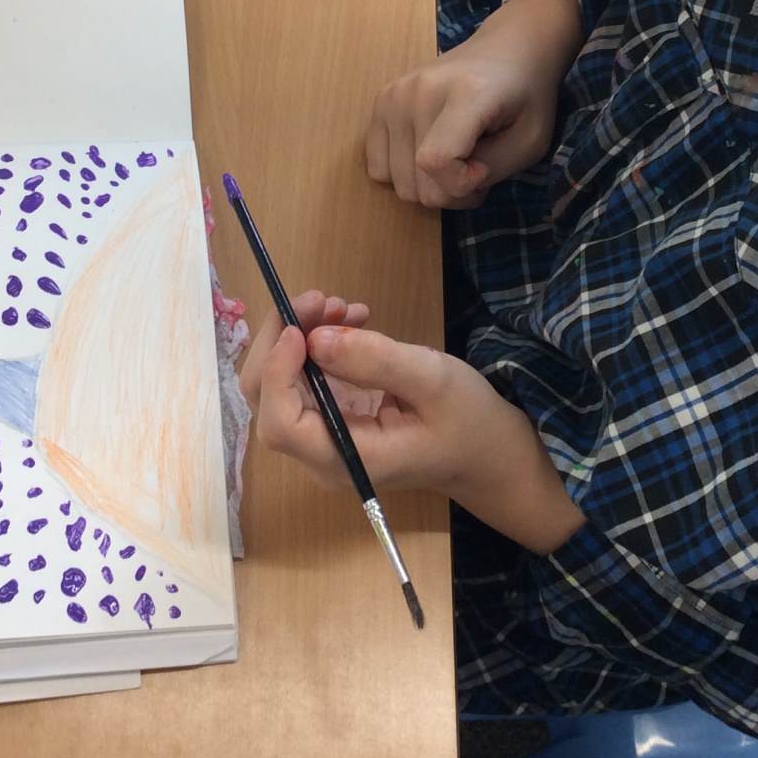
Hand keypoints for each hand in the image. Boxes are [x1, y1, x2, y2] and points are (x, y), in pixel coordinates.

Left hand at [246, 293, 583, 553]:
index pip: (280, 424)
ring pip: (281, 383)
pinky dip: (316, 342)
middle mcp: (323, 454)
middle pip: (269, 398)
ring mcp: (325, 436)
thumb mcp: (433, 382)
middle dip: (283, 341)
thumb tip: (316, 338)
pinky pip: (305, 377)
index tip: (300, 327)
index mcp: (345, 459)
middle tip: (322, 298)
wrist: (487, 453)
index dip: (278, 372)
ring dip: (299, 335)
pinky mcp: (333, 416)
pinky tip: (351, 319)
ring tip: (343, 304)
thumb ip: (376, 361)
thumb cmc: (468, 423)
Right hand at [365, 0, 582, 208]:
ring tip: (456, 159)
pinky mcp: (381, 101)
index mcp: (465, 93)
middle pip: (415, 181)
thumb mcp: (531, 141)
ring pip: (397, 182)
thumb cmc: (526, 97)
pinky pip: (377, 167)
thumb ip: (494, 170)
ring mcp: (394, 94)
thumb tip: (452, 182)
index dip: (460, 185)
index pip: (434, 161)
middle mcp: (419, 90)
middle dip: (450, 190)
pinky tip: (430, 153)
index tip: (485, 171)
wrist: (507, 49)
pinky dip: (404, 174)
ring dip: (429, 185)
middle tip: (476, 167)